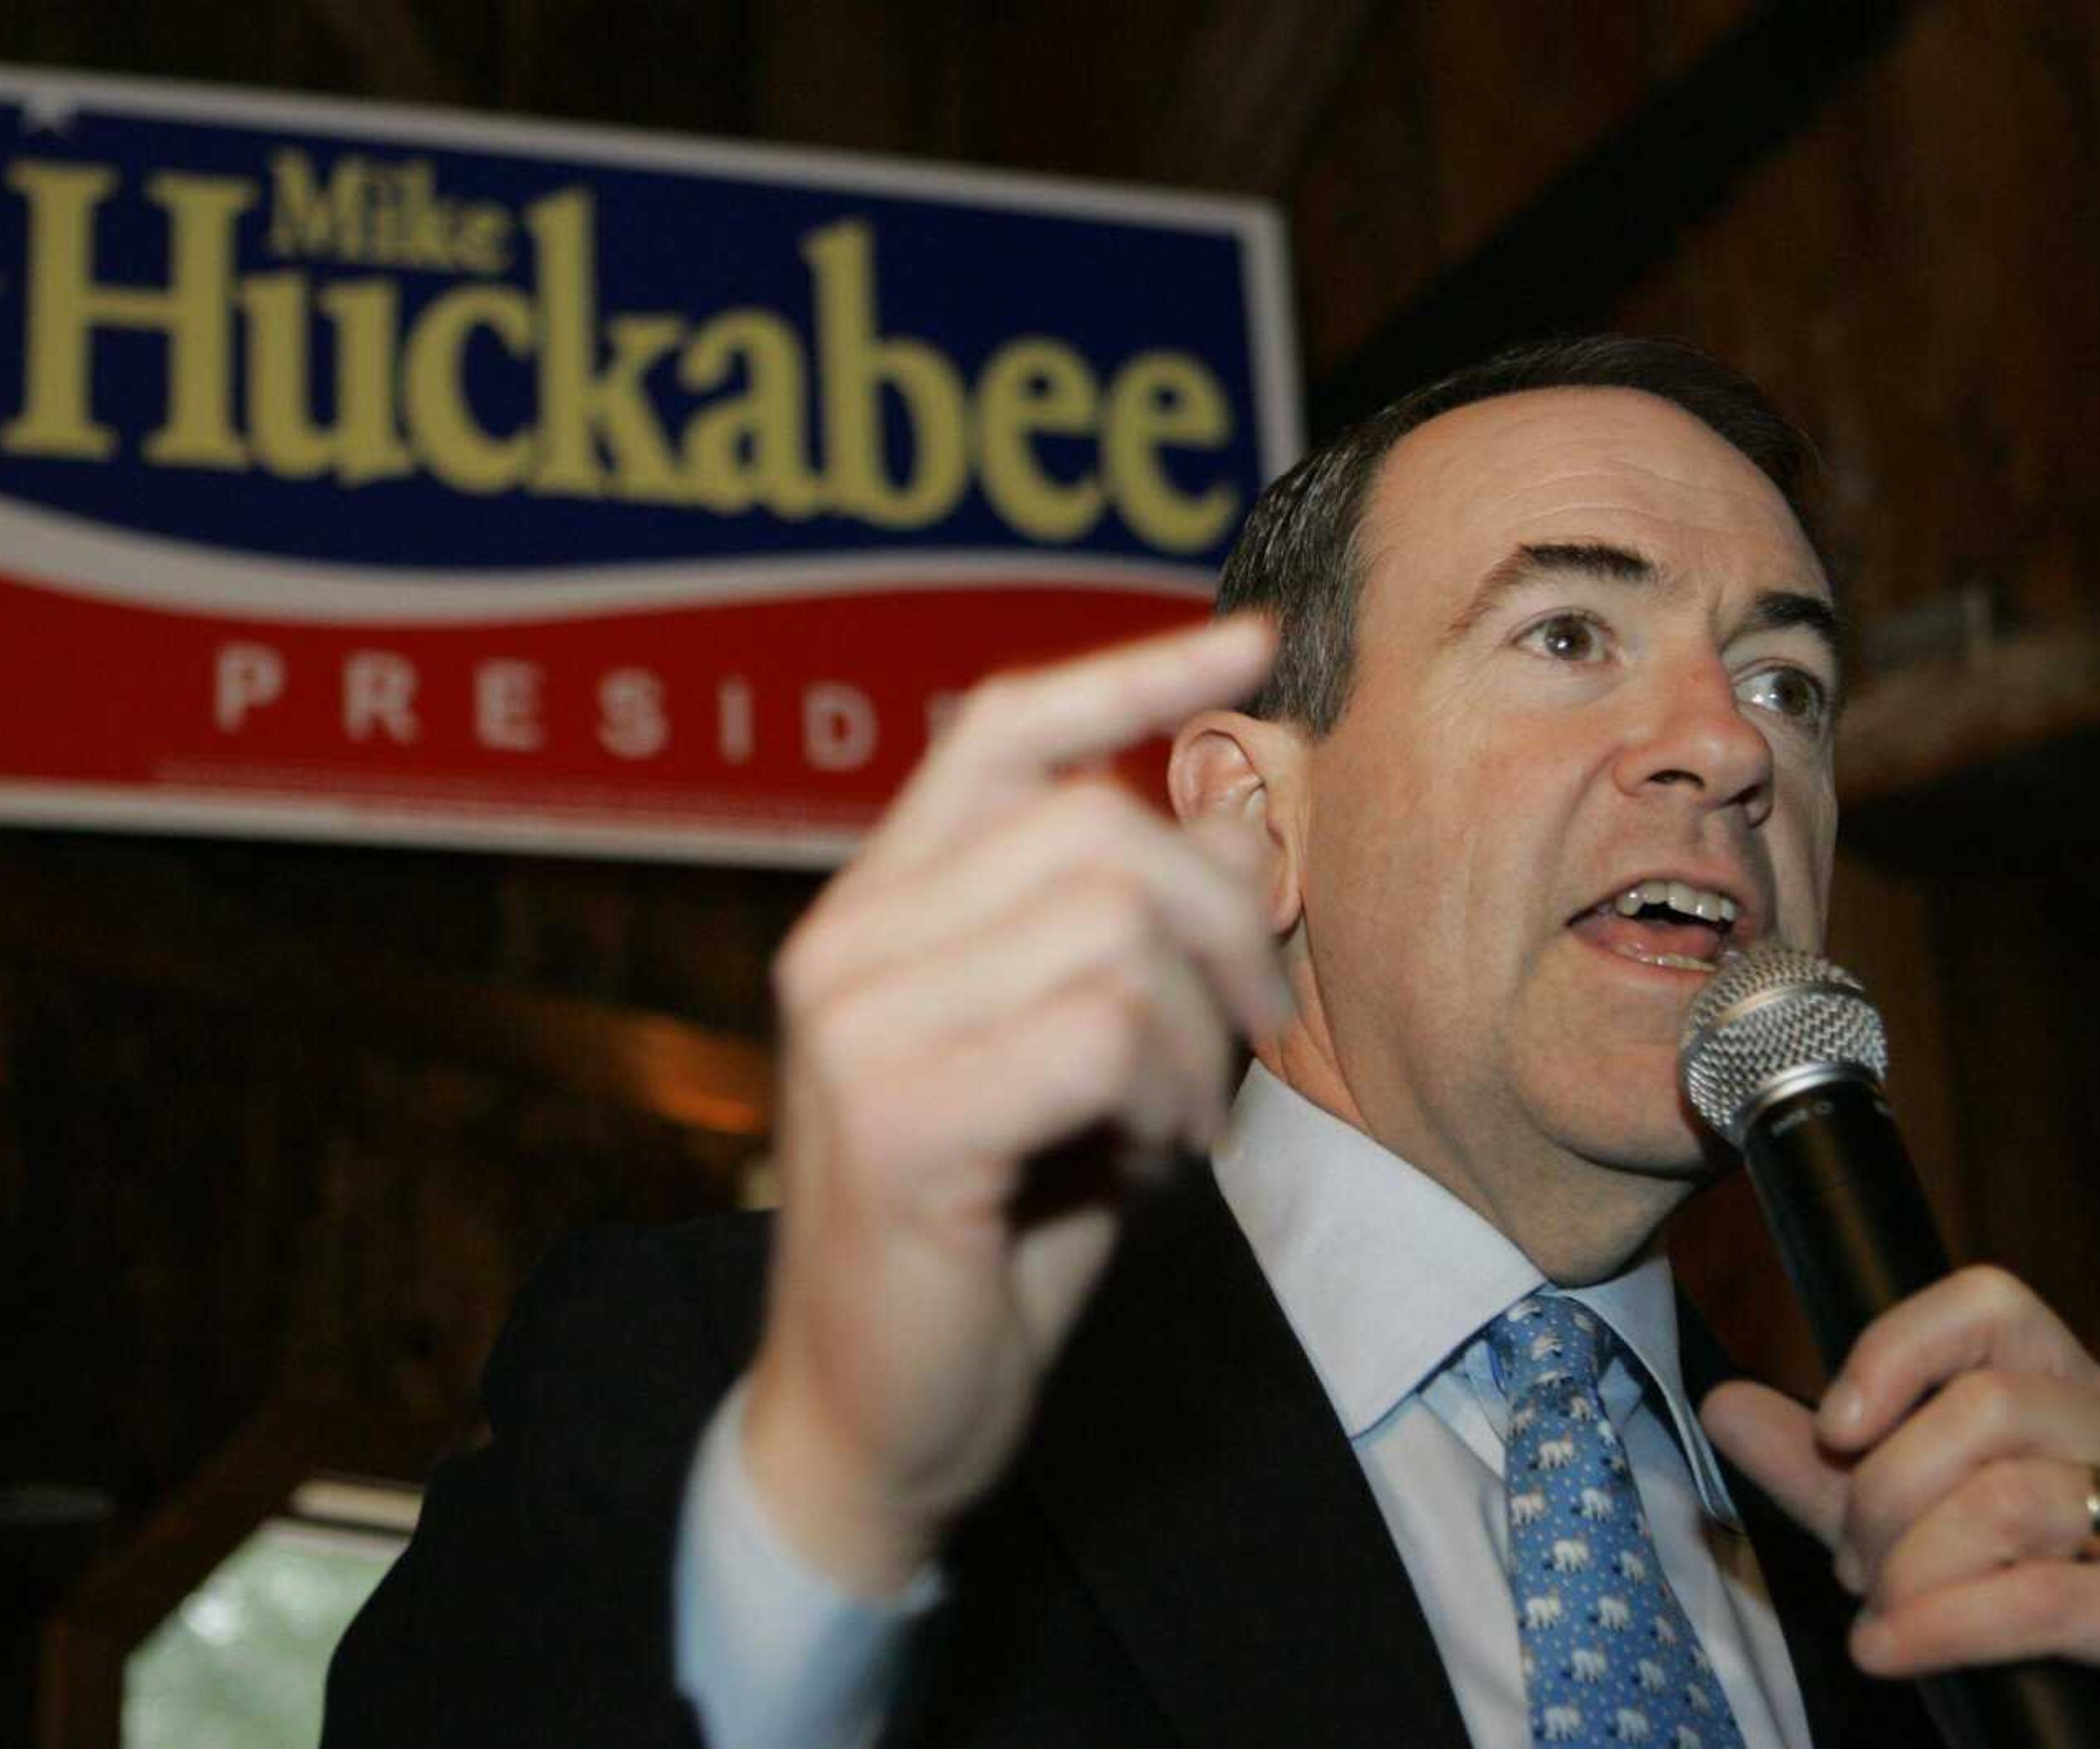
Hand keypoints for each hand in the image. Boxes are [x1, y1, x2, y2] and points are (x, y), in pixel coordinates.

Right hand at [744, 617, 1289, 1594]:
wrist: (879, 1420)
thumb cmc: (990, 1238)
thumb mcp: (1085, 1065)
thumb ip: (1140, 940)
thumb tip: (1233, 813)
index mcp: (883, 910)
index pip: (1001, 730)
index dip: (1132, 674)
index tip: (1250, 641)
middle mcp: (849, 942)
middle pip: (1093, 823)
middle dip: (1220, 920)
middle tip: (1249, 1034)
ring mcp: (856, 1022)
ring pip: (1109, 922)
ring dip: (1191, 1032)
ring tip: (1168, 1123)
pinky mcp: (893, 1114)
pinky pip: (1099, 1029)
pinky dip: (1161, 1096)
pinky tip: (1141, 1163)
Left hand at [1702, 1265, 2099, 1748]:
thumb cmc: (2023, 1632)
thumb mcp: (1903, 1534)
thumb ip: (1823, 1471)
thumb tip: (1724, 1404)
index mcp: (2083, 1396)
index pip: (1991, 1305)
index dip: (1896, 1350)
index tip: (1834, 1427)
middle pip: (1986, 1408)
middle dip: (1884, 1494)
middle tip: (1857, 1569)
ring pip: (2012, 1500)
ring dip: (1912, 1568)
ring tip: (1883, 1616)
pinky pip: (2052, 1600)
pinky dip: (1948, 1626)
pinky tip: (1889, 1652)